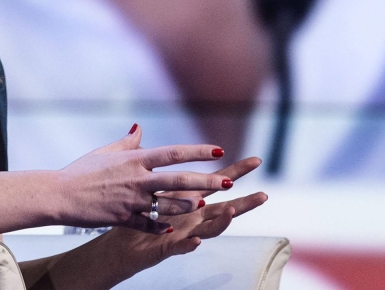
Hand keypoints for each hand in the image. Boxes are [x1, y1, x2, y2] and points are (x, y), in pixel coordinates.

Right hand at [55, 124, 249, 230]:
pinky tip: (175, 228)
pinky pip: (148, 224)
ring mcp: (132, 201)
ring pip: (168, 204)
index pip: (173, 152)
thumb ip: (128, 143)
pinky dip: (161, 225)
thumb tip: (139, 128)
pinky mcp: (124, 219)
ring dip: (188, 204)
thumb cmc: (83, 170)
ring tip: (205, 204)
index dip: (196, 151)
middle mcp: (138, 179)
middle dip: (205, 180)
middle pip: (178, 179)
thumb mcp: (107, 152)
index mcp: (135, 159)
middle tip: (227, 181)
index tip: (218, 150)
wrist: (61, 195)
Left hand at [88, 156, 267, 284]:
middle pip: (223, 208)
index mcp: (189, 197)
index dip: (235, 172)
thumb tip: (164, 139)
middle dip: (244, 202)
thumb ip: (161, 163)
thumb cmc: (138, 212)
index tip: (256, 161)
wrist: (120, 241)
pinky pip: (179, 246)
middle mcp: (192, 216)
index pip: (216, 182)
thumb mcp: (151, 183)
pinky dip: (189, 244)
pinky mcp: (166, 247)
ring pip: (208, 229)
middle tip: (264, 195)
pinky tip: (196, 241)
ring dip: (220, 221)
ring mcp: (182, 233)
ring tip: (231, 210)